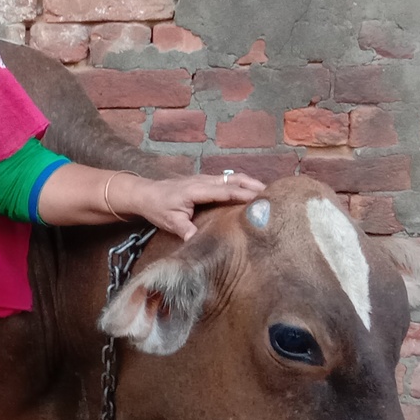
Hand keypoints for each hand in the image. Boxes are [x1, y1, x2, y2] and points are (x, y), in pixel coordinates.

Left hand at [126, 170, 265, 240]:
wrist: (145, 193)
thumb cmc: (158, 207)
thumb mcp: (169, 221)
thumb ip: (185, 230)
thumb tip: (198, 241)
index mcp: (197, 190)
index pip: (225, 191)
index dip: (244, 194)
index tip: (261, 198)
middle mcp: (204, 181)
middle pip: (234, 179)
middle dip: (254, 185)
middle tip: (273, 194)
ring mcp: (205, 179)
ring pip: (232, 177)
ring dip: (250, 182)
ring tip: (268, 192)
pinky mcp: (205, 181)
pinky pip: (227, 179)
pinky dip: (241, 183)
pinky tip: (251, 190)